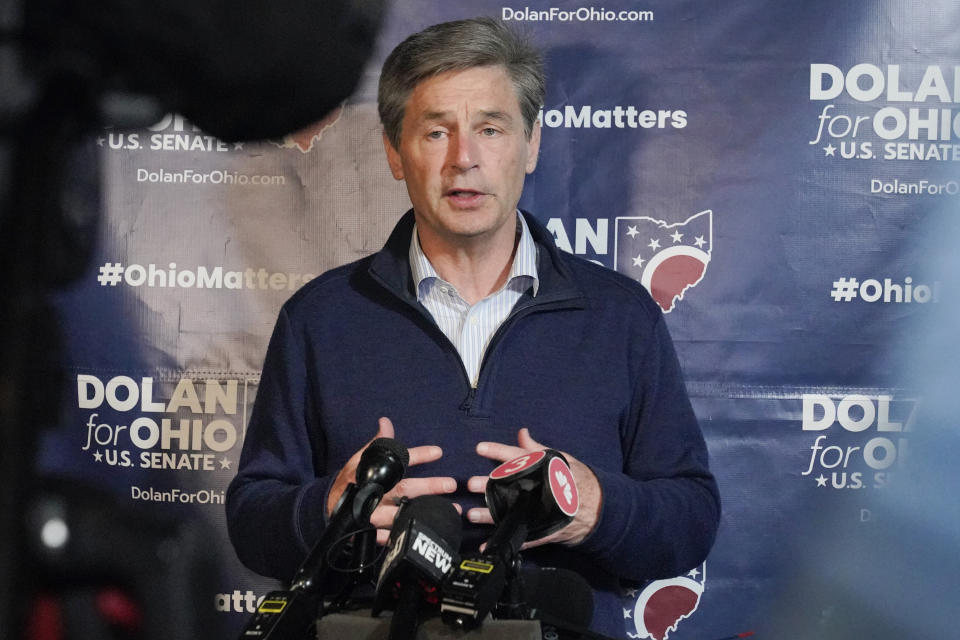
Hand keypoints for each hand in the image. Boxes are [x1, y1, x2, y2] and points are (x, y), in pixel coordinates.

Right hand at [327, 417, 457, 543]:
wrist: (327, 509)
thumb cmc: (350, 481)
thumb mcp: (359, 460)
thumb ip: (376, 443)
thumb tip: (385, 422)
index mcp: (374, 472)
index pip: (398, 460)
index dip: (418, 455)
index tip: (439, 452)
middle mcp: (376, 492)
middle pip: (405, 488)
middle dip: (429, 486)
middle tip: (451, 484)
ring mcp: (374, 514)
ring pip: (403, 513)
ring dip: (426, 511)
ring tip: (451, 509)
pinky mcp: (373, 532)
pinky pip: (393, 536)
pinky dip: (408, 533)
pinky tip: (429, 532)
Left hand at [466, 428, 601, 548]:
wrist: (601, 508)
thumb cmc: (576, 480)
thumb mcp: (561, 460)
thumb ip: (537, 450)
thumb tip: (521, 433)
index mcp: (545, 469)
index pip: (519, 457)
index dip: (499, 451)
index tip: (480, 448)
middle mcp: (541, 489)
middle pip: (512, 486)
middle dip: (490, 485)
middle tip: (470, 484)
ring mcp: (542, 512)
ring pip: (513, 512)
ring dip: (490, 514)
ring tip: (471, 514)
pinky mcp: (544, 530)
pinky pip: (522, 537)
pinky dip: (505, 541)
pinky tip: (487, 544)